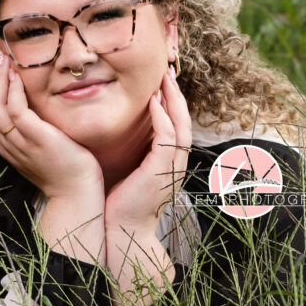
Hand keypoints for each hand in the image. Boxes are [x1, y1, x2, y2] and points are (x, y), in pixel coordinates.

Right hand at [0, 52, 103, 199]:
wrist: (76, 193)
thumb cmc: (67, 170)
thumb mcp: (43, 148)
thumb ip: (34, 130)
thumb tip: (37, 106)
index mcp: (7, 146)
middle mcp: (8, 144)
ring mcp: (19, 142)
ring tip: (4, 59)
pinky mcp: (36, 139)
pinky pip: (15, 111)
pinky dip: (12, 91)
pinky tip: (17, 76)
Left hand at [105, 67, 191, 233]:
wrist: (123, 233)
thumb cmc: (121, 208)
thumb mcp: (130, 176)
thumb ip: (133, 157)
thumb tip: (120, 139)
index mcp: (169, 166)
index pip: (176, 128)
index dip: (172, 105)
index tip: (162, 85)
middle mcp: (175, 165)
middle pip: (184, 122)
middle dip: (177, 96)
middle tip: (169, 73)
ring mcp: (171, 169)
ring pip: (180, 126)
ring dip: (172, 101)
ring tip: (164, 80)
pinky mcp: (161, 171)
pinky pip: (168, 138)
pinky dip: (162, 118)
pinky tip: (154, 103)